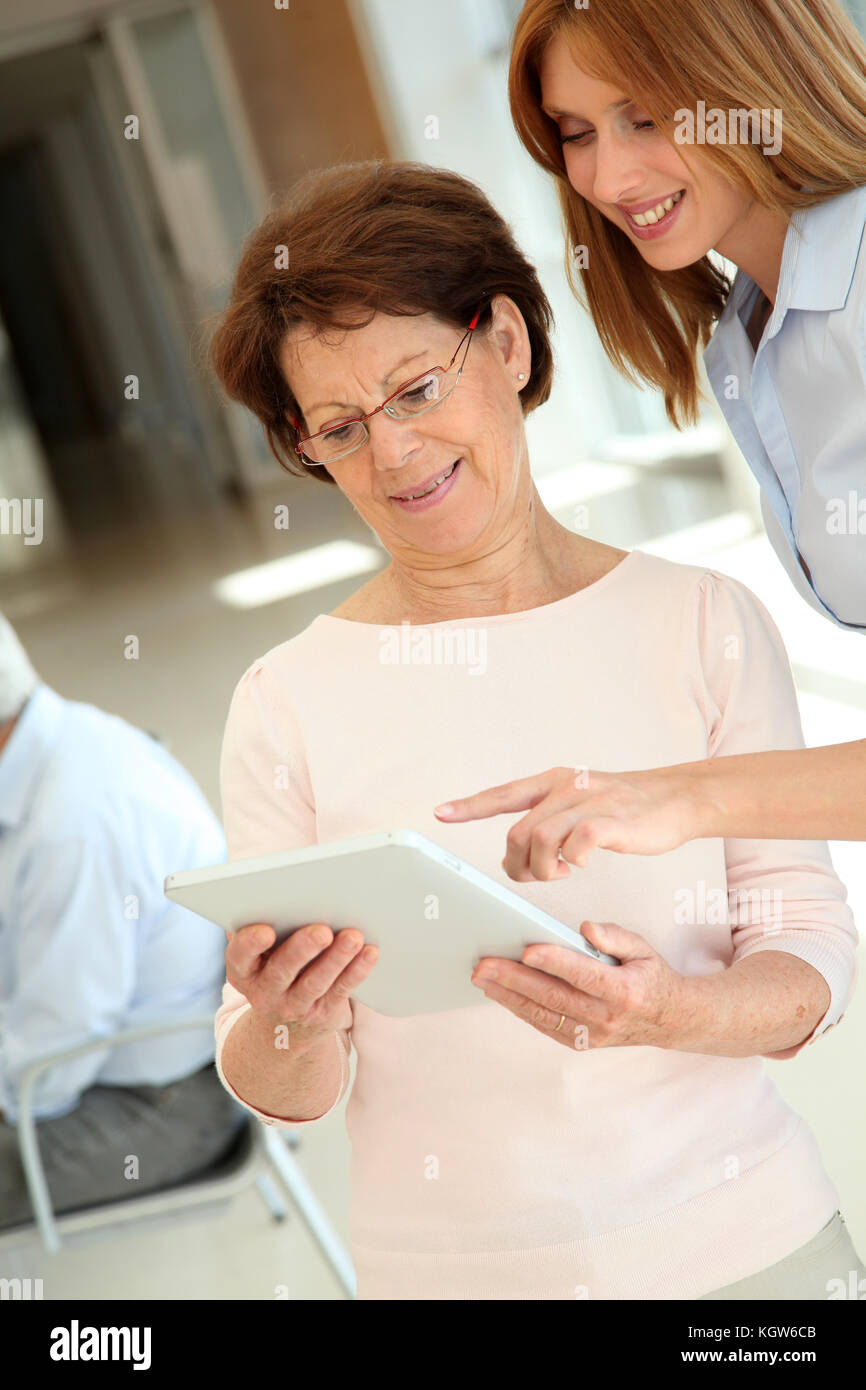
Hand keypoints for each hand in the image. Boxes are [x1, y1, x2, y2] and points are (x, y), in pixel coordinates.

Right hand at [225, 921, 377, 1049]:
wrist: (286, 1022)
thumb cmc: (273, 964)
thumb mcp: (258, 953)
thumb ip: (262, 923)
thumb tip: (274, 889)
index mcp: (243, 969)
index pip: (240, 956)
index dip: (250, 944)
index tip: (267, 930)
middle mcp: (264, 991)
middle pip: (282, 970)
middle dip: (302, 949)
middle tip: (322, 931)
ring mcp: (293, 1005)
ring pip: (315, 982)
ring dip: (336, 958)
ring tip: (353, 937)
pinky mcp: (321, 1013)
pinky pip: (340, 990)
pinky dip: (356, 971)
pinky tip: (369, 952)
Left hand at [435, 764, 700, 876]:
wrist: (674, 798)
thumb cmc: (625, 808)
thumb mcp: (580, 802)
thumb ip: (549, 821)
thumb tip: (519, 854)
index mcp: (552, 782)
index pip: (502, 794)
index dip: (470, 805)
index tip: (441, 812)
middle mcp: (564, 788)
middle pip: (517, 831)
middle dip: (517, 864)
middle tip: (534, 877)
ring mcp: (587, 802)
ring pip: (539, 839)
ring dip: (542, 868)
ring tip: (559, 874)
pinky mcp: (610, 820)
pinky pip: (576, 843)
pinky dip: (572, 860)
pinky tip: (580, 865)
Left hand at [470, 919, 684, 1049]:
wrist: (670, 1020)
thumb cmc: (650, 976)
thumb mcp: (643, 948)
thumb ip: (615, 935)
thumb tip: (585, 928)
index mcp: (624, 991)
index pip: (583, 975)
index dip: (554, 962)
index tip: (526, 949)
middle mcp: (606, 1017)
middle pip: (553, 997)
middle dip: (514, 979)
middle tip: (483, 965)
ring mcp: (592, 1035)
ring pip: (543, 1014)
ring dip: (508, 996)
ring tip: (482, 979)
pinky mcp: (582, 1043)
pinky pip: (545, 1026)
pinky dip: (520, 1010)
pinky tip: (500, 994)